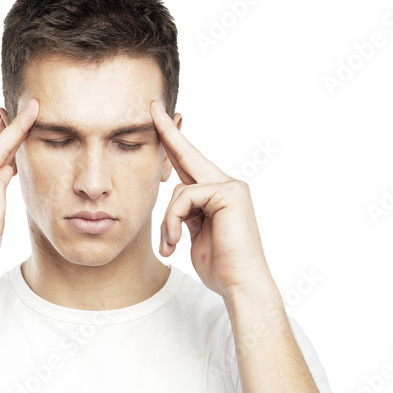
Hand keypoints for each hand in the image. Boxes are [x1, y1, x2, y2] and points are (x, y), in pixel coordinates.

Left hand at [150, 99, 276, 297]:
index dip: (173, 141)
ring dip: (167, 221)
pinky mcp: (229, 192)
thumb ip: (185, 213)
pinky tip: (177, 242)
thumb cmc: (220, 267)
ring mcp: (230, 186)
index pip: (190, 163)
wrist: (241, 285)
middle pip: (188, 155)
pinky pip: (185, 198)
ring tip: (170, 244)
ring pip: (179, 189)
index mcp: (217, 194)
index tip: (159, 118)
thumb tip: (173, 200)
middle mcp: (227, 185)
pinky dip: (174, 221)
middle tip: (152, 107)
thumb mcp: (194, 235)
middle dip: (168, 131)